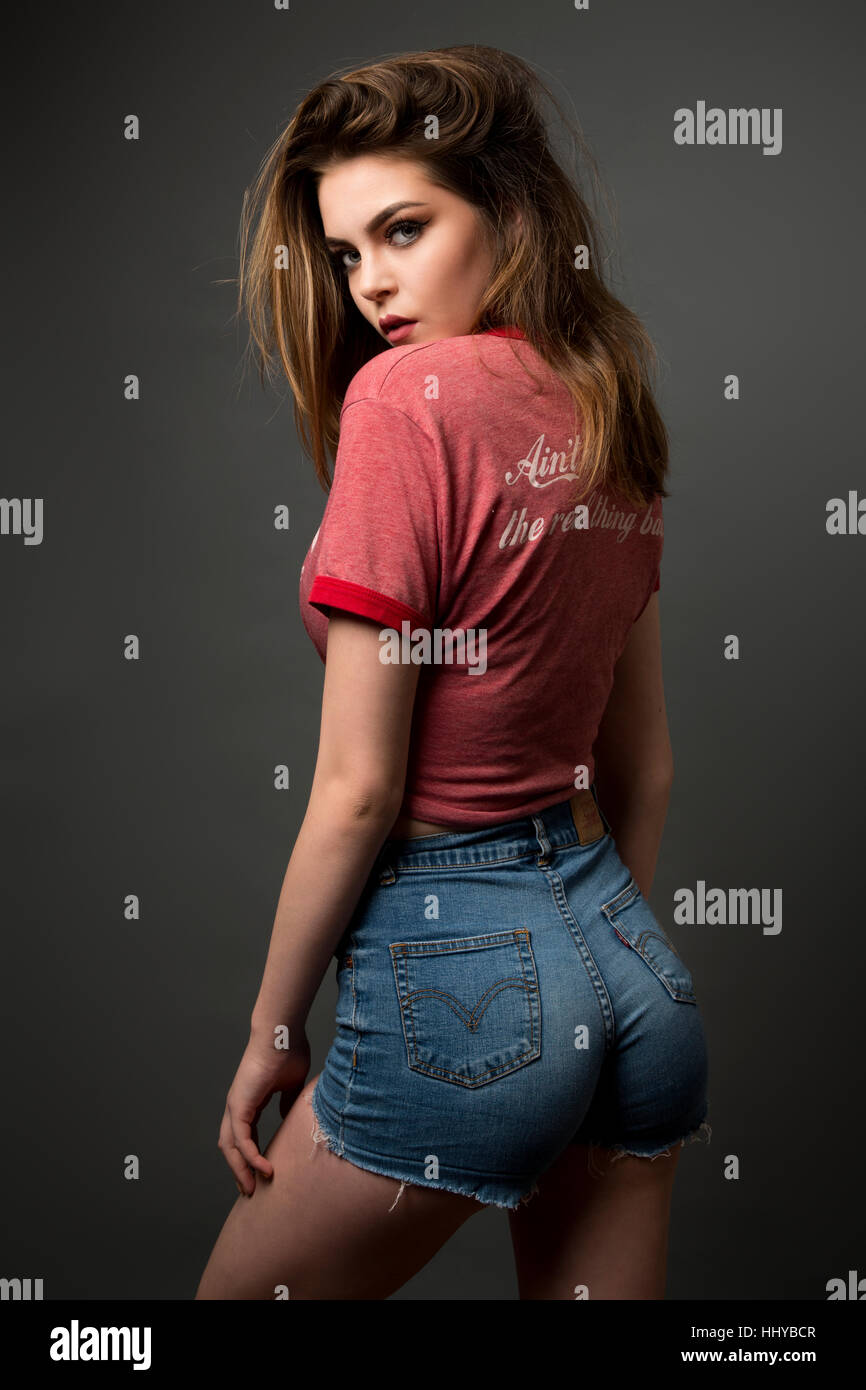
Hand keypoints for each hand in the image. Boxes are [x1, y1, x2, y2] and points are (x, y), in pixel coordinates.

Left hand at [217, 1026, 310, 1197]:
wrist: (282, 1034)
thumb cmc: (289, 1052)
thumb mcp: (291, 1084)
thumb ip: (286, 1101)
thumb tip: (286, 1116)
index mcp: (249, 1100)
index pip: (243, 1136)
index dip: (249, 1156)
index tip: (260, 1174)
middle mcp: (237, 1106)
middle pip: (231, 1147)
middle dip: (240, 1170)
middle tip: (250, 1190)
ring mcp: (235, 1106)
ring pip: (231, 1148)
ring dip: (241, 1170)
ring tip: (254, 1188)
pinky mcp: (239, 1105)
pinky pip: (242, 1140)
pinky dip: (251, 1157)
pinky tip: (264, 1170)